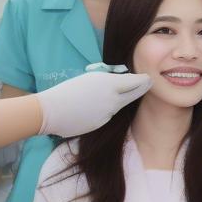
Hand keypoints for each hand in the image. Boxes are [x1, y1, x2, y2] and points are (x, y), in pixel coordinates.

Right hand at [36, 71, 151, 136]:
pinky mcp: (101, 124)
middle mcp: (114, 100)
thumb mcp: (90, 77)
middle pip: (134, 94)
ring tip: (103, 94)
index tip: (148, 78)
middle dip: (141, 88)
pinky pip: (107, 115)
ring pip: (118, 105)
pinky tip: (91, 106)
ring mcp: (108, 114)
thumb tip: (120, 81)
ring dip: (118, 100)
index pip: (135, 82)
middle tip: (147, 84)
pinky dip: (104, 110)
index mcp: (111, 85)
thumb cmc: (68, 89)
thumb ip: (108, 79)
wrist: (52, 111)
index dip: (143, 80)